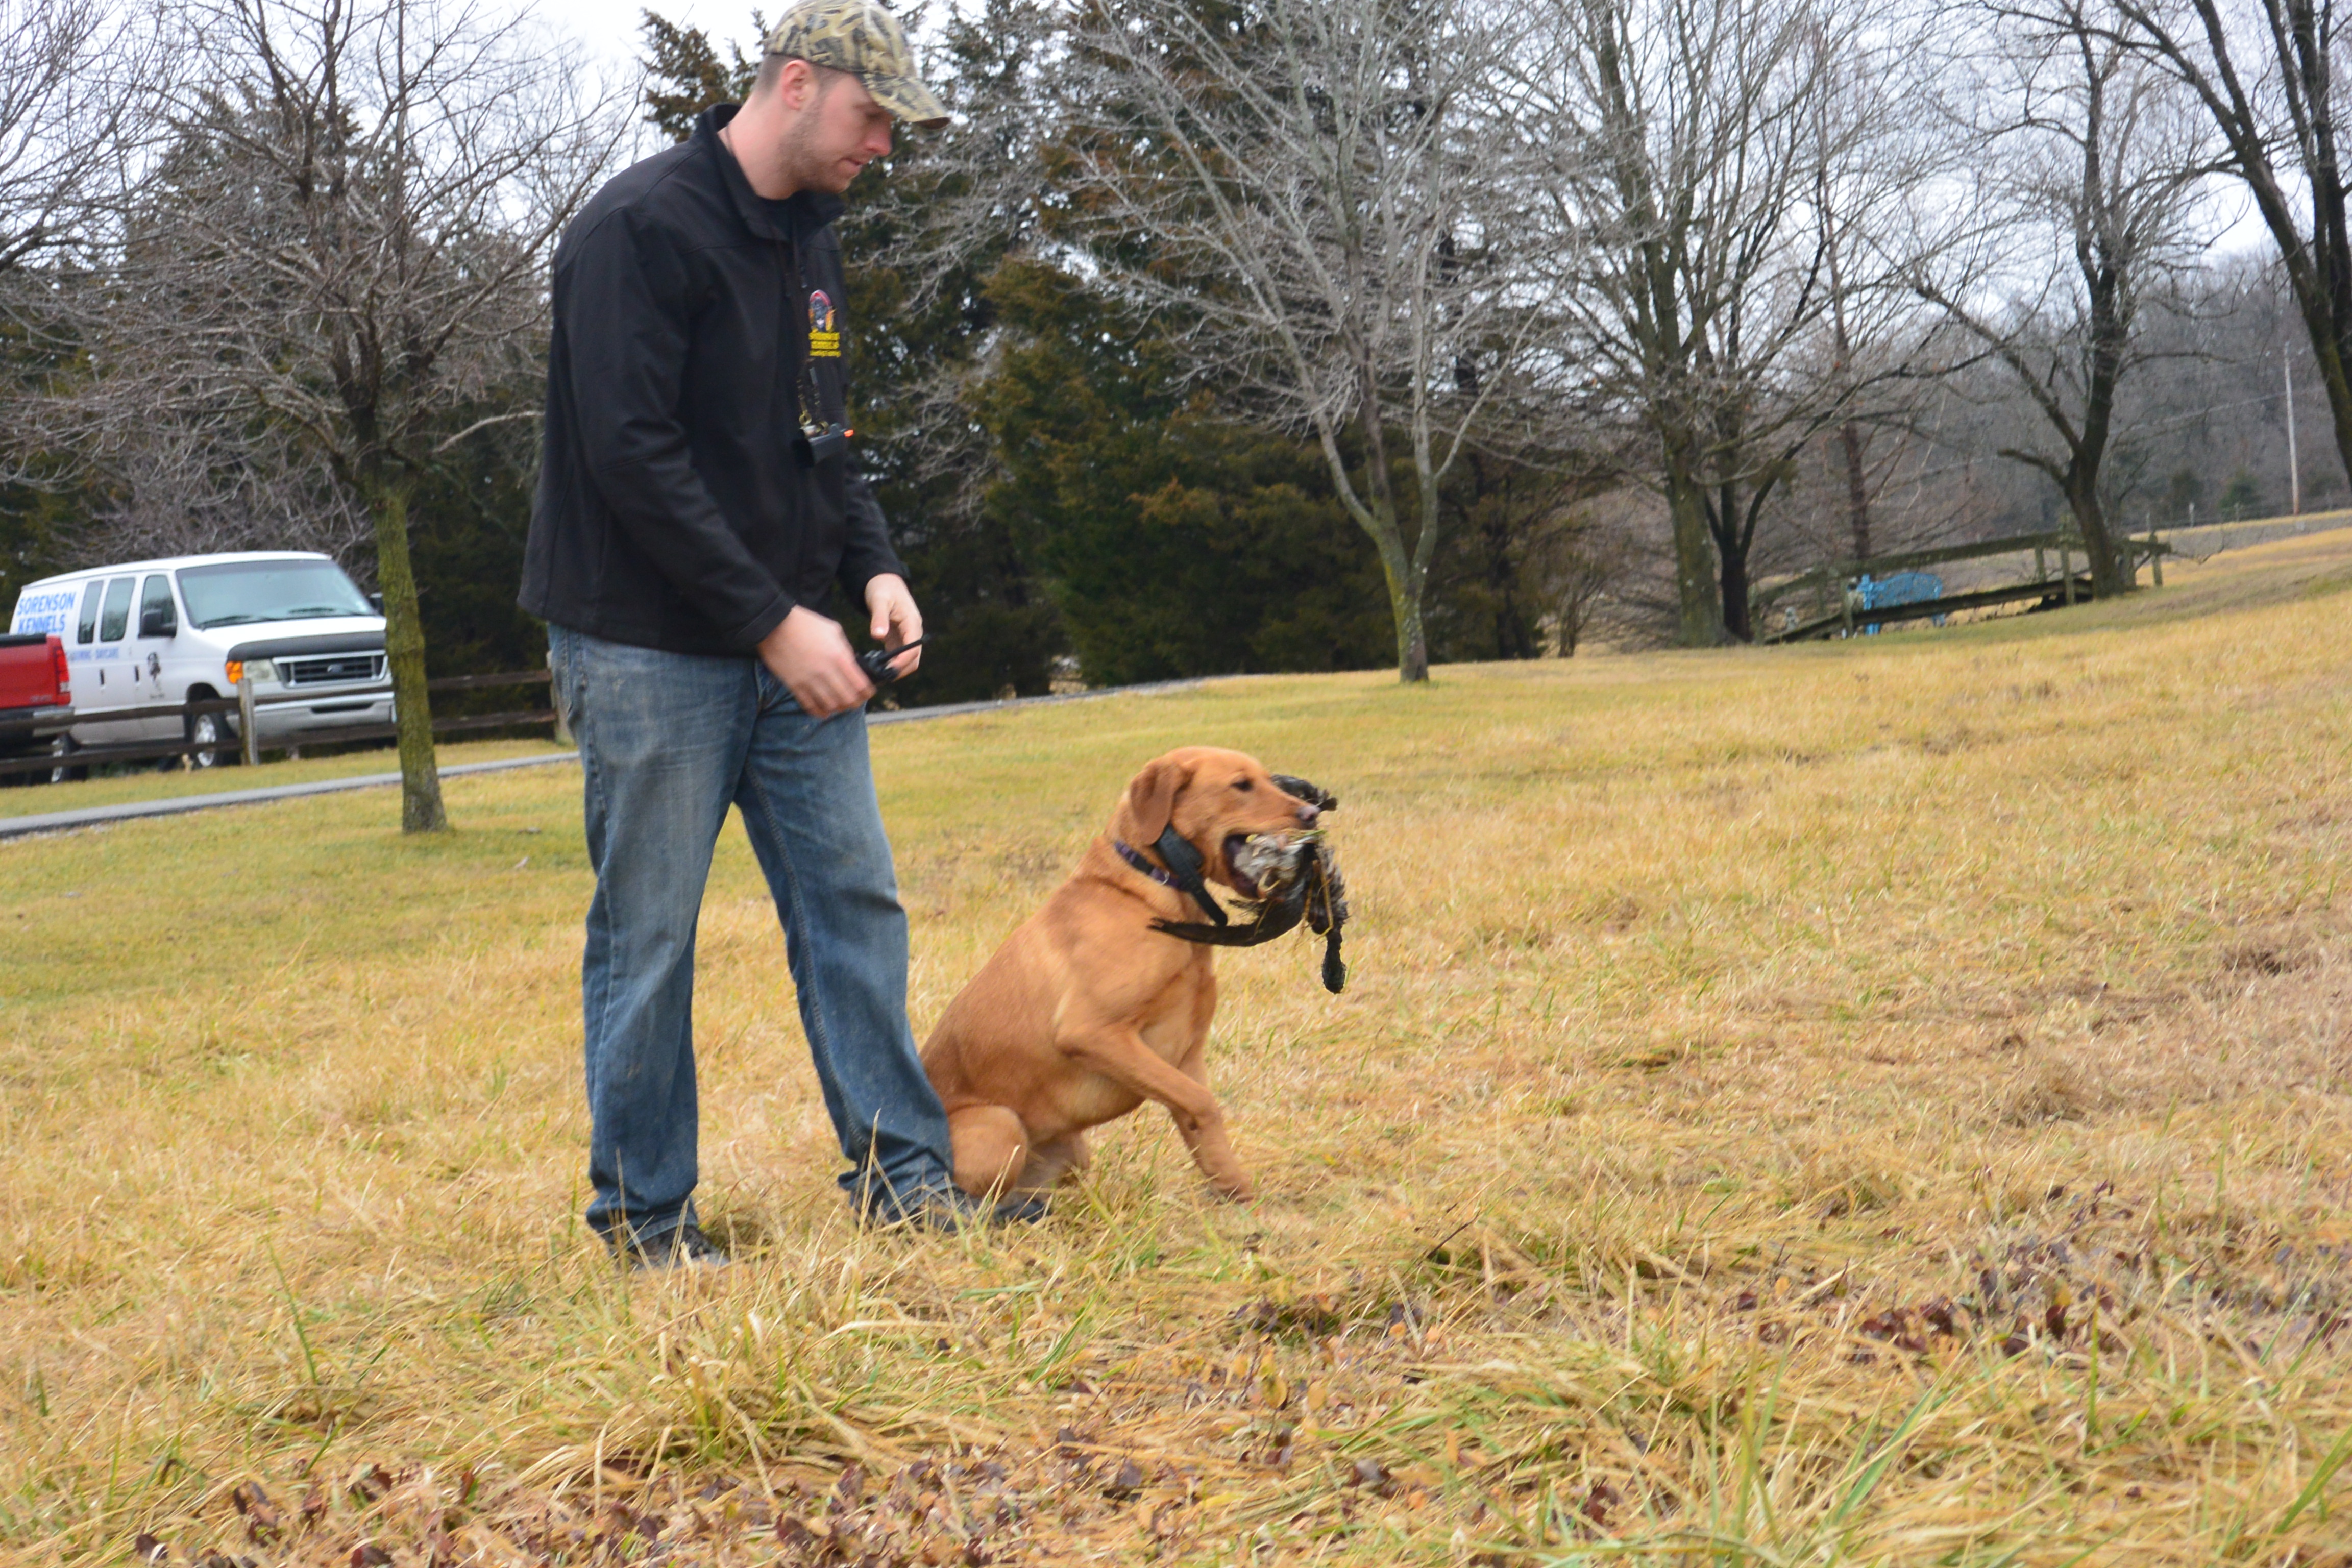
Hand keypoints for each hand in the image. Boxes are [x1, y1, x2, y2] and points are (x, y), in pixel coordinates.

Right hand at [757, 606, 873, 716]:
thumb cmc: (806, 624)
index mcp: (839, 657)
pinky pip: (810, 706)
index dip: (867, 692)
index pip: (860, 685)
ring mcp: (809, 680)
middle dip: (855, 702)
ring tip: (840, 704)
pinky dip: (820, 712)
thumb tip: (852, 665)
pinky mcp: (794, 686)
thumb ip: (845, 650)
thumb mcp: (834, 630)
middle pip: (847, 699)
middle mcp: (826, 672)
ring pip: (830, 706)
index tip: (868, 692)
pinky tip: (824, 711)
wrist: (774, 624)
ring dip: (838, 708)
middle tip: (856, 700)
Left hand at [865, 574, 922, 677]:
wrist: (884, 581)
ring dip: (896, 669)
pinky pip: (898, 656)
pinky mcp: (898, 638)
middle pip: (914, 659)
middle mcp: (913, 631)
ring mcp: (906, 636)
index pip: (913, 648)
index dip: (903, 661)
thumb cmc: (882, 588)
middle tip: (882, 677)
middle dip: (900, 670)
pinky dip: (890, 663)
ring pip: (907, 660)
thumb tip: (877, 636)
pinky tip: (876, 666)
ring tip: (878, 674)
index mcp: (912, 622)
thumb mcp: (879, 600)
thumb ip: (879, 618)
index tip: (889, 669)